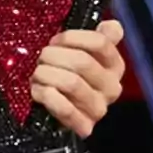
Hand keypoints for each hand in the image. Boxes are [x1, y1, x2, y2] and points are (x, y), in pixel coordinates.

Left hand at [32, 19, 125, 136]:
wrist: (57, 114)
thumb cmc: (67, 77)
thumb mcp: (83, 55)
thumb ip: (100, 38)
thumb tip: (111, 25)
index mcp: (115, 66)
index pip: (100, 43)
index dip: (71, 38)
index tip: (55, 41)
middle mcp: (112, 87)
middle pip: (82, 62)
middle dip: (53, 56)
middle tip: (41, 59)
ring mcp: (99, 109)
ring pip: (72, 83)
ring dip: (46, 75)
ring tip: (37, 74)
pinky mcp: (84, 126)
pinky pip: (65, 110)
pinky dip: (47, 96)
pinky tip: (37, 90)